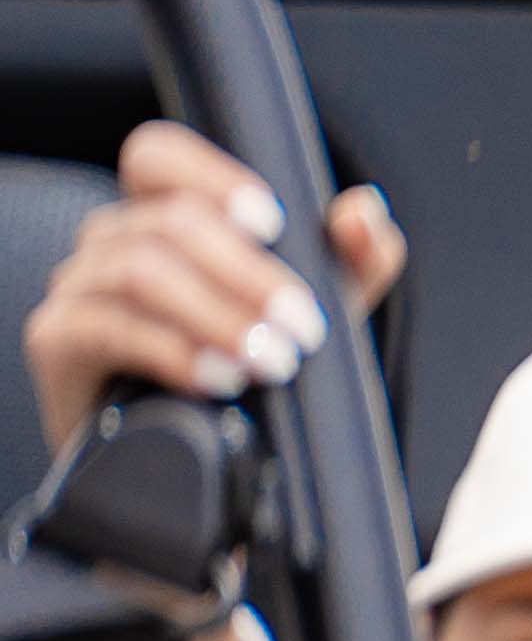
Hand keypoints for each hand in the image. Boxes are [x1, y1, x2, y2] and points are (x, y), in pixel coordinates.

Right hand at [24, 120, 402, 464]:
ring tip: (271, 361)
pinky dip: (170, 350)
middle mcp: (114, 244)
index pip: (159, 158)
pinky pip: (107, 327)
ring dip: (216, 314)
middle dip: (247, 273)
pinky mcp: (58, 340)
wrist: (191, 481)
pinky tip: (219, 378)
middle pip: (167, 220)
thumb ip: (346, 268)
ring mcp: (80, 288)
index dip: (209, 176)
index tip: (272, 221)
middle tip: (303, 327)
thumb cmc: (248, 389)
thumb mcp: (309, 326)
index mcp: (163, 222)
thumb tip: (363, 213)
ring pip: (139, 269)